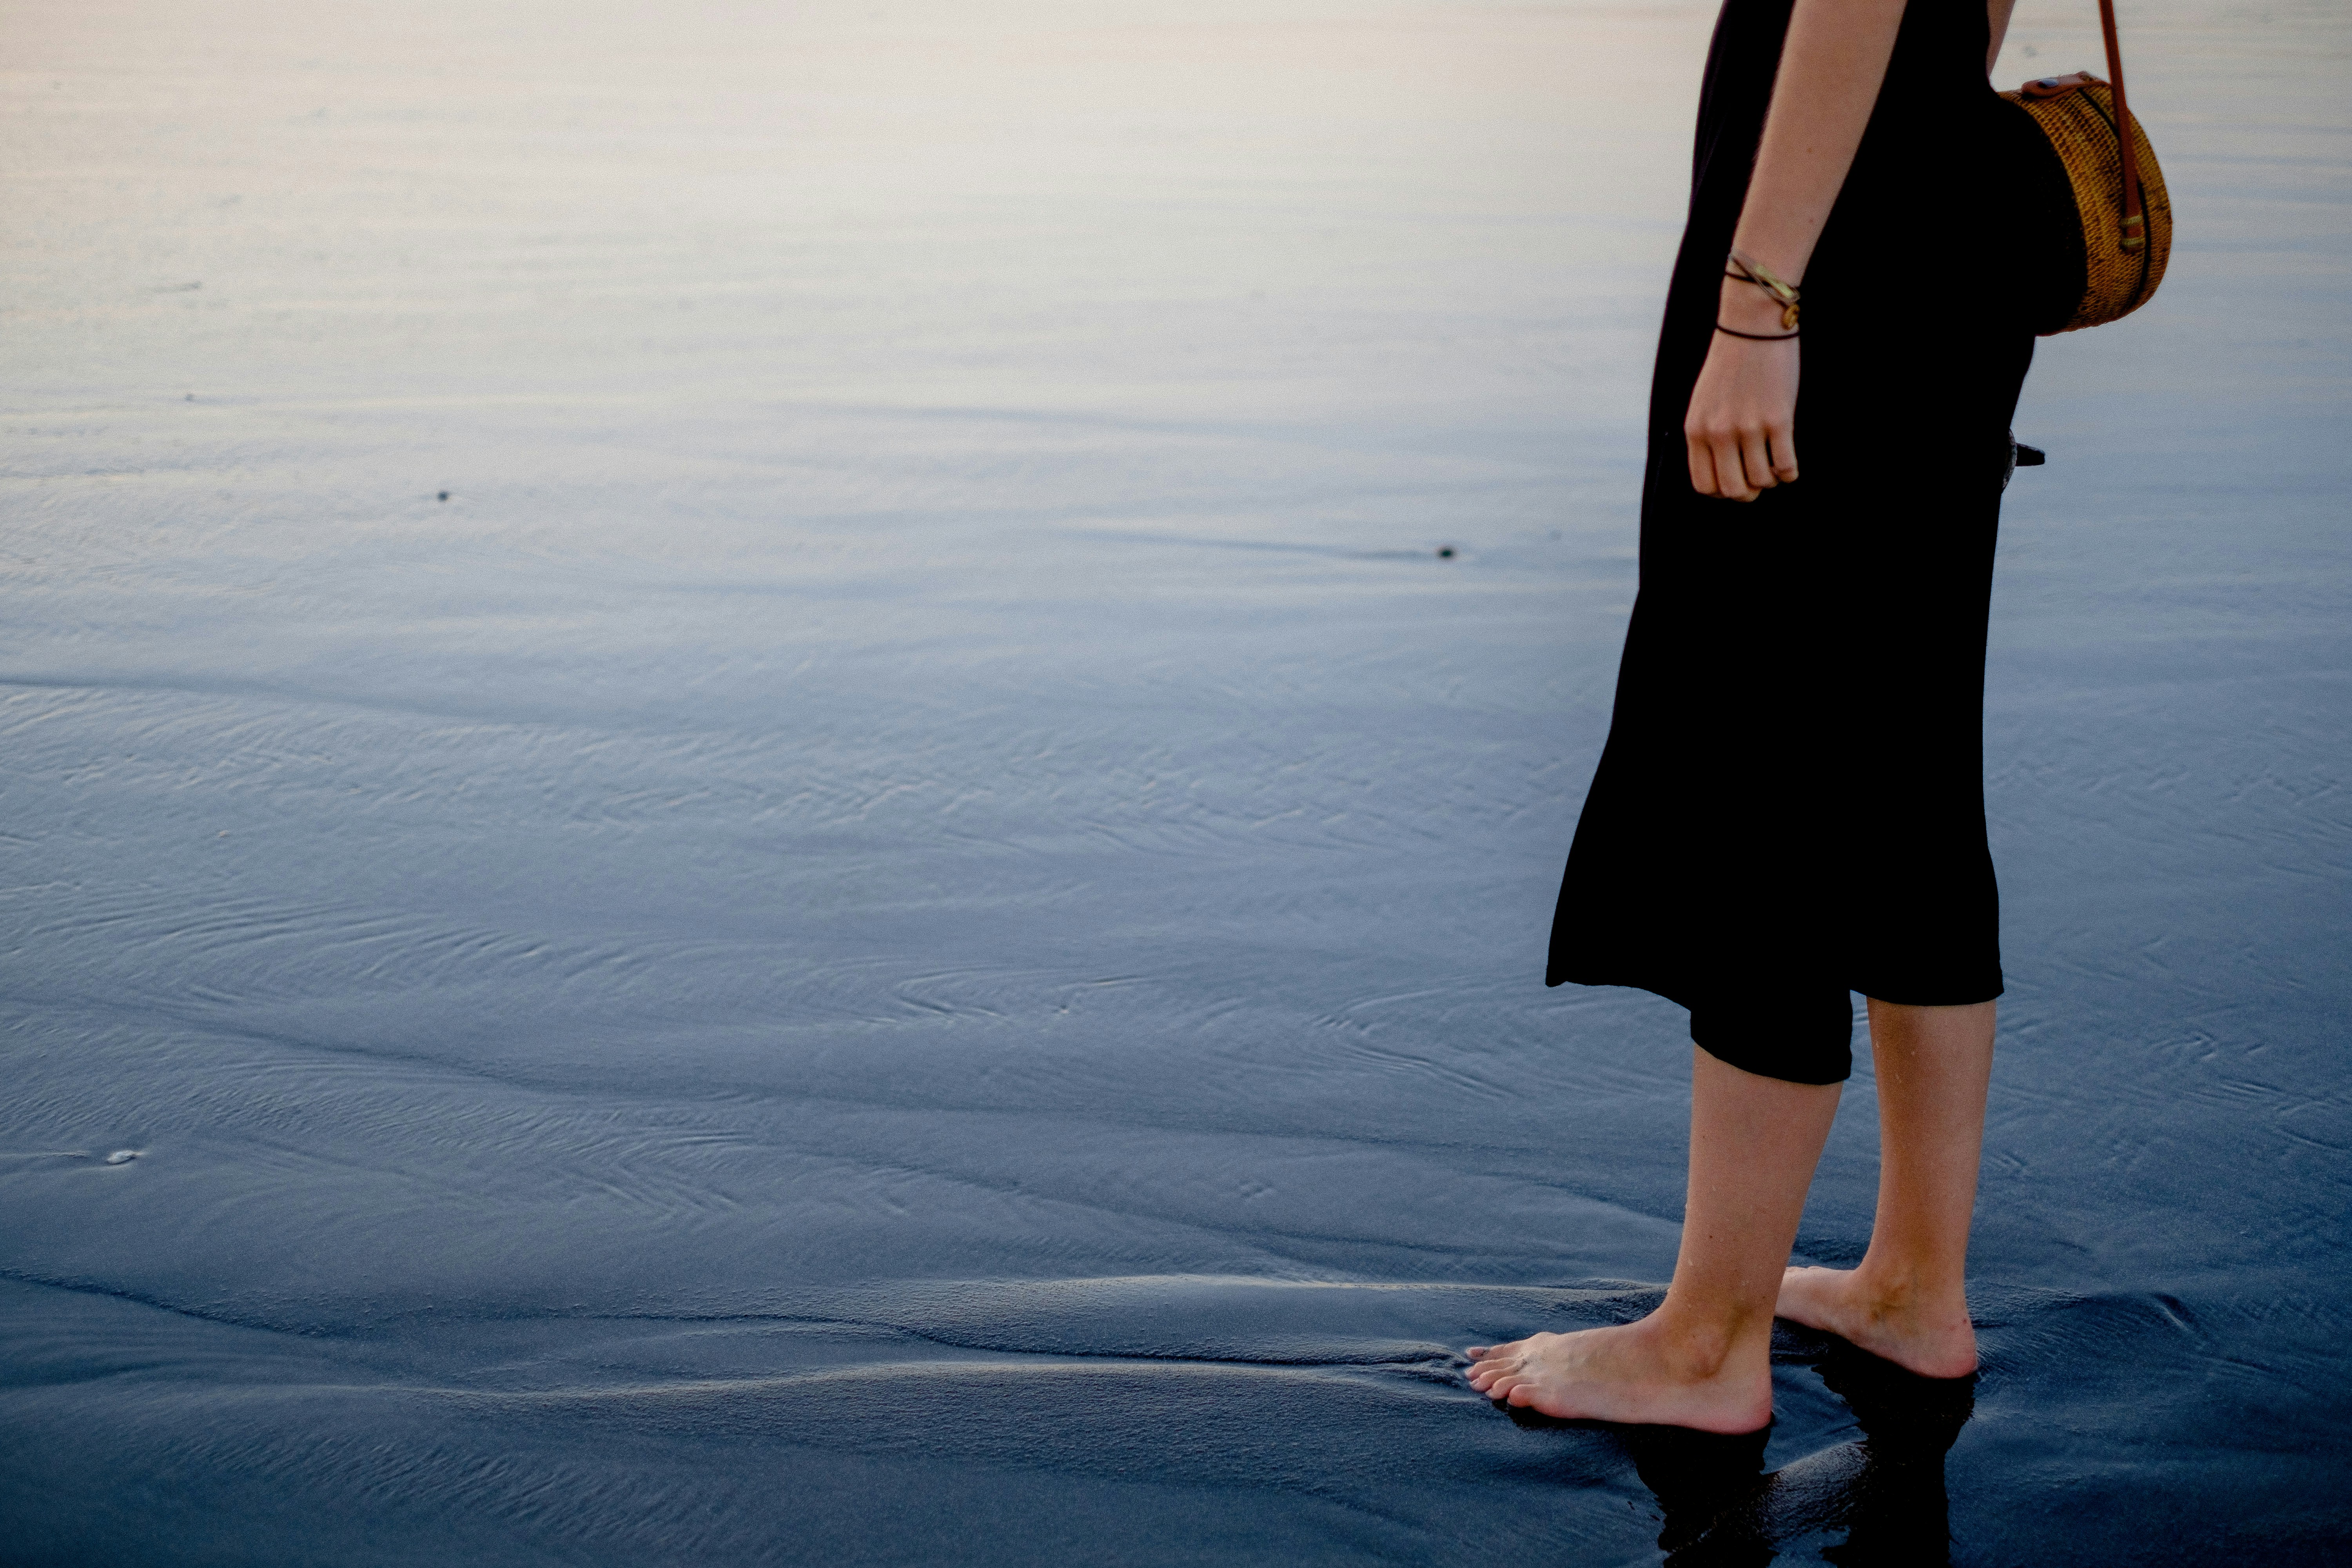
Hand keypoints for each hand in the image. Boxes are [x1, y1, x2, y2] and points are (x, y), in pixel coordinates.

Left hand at [1684, 276, 1800, 501]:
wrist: (1752, 327)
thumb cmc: (1730, 364)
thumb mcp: (1704, 402)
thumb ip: (1707, 435)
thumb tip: (1723, 471)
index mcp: (1696, 430)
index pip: (1704, 485)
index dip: (1722, 491)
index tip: (1735, 481)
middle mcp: (1719, 433)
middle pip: (1733, 490)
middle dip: (1748, 493)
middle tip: (1758, 480)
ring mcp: (1749, 427)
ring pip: (1761, 480)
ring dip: (1771, 479)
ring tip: (1774, 465)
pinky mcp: (1778, 419)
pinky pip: (1786, 465)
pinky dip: (1790, 472)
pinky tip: (1789, 464)